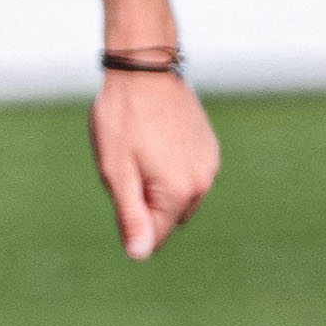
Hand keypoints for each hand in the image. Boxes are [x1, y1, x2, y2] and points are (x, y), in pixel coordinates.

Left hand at [87, 65, 219, 258]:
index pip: (156, 235)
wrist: (143, 71)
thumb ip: (131, 217)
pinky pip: (188, 173)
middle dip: (145, 202)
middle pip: (169, 216)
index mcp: (179, 193)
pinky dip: (170, 167)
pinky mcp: (209, 146)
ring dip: (158, 184)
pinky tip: (154, 139)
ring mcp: (209, 162)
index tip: (120, 187)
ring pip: (178, 194)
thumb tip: (139, 254)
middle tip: (127, 166)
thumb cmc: (122, 121)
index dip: (132, 221)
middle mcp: (203, 182)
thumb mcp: (116, 173)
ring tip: (139, 149)